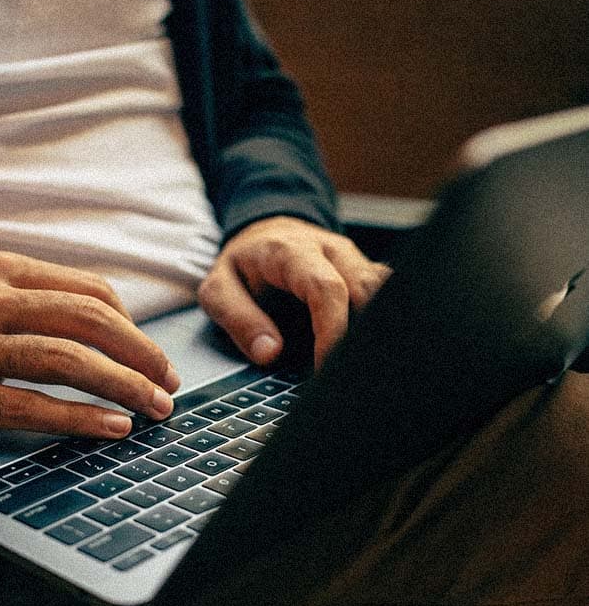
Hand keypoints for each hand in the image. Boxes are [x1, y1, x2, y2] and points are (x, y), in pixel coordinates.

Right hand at [0, 252, 179, 435]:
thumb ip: (28, 297)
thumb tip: (99, 322)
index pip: (89, 289)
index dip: (133, 325)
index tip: (152, 353)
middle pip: (89, 321)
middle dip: (141, 354)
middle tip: (169, 382)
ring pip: (67, 360)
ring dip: (123, 385)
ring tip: (155, 408)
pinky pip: (28, 405)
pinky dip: (78, 417)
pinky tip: (110, 428)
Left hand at [198, 216, 390, 366]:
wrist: (263, 233)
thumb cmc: (243, 264)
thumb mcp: (218, 288)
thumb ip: (238, 318)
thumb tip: (269, 352)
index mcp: (291, 252)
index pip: (326, 288)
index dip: (333, 330)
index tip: (325, 366)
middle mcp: (330, 250)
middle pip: (367, 288)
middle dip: (361, 335)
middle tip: (344, 373)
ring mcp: (353, 259)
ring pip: (385, 289)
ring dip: (376, 327)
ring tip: (358, 364)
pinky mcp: (365, 270)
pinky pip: (386, 292)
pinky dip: (382, 320)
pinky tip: (367, 348)